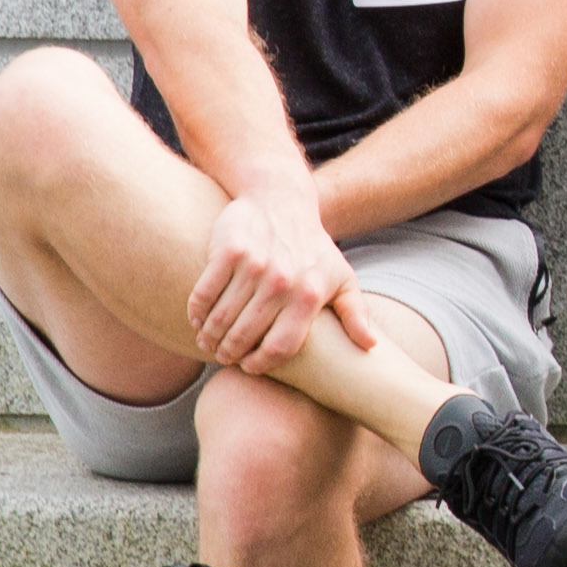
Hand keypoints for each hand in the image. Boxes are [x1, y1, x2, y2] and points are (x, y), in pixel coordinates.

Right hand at [186, 186, 369, 374]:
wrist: (282, 200)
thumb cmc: (313, 247)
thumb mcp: (341, 277)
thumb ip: (355, 312)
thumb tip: (370, 345)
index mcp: (309, 295)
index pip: (281, 347)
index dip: (261, 364)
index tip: (249, 366)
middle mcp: (283, 283)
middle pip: (245, 336)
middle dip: (229, 353)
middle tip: (223, 355)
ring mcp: (255, 267)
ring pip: (221, 319)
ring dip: (209, 336)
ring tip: (208, 341)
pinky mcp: (229, 252)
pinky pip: (204, 294)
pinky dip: (196, 313)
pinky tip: (198, 319)